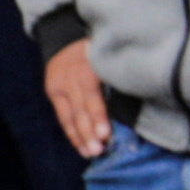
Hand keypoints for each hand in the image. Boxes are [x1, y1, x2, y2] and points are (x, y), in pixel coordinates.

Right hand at [43, 39, 110, 161]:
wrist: (65, 36)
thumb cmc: (101, 48)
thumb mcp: (110, 56)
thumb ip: (117, 77)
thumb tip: (137, 104)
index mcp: (88, 66)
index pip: (91, 96)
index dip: (98, 116)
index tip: (106, 134)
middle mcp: (71, 76)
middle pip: (80, 109)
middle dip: (89, 132)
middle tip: (99, 150)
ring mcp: (59, 84)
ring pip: (70, 115)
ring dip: (80, 137)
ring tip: (90, 153)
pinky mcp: (52, 91)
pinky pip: (62, 116)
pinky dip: (72, 132)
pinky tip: (80, 146)